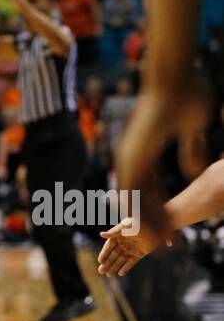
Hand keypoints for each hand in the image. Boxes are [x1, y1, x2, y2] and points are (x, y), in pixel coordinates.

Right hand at [97, 214, 170, 276]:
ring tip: (109, 275)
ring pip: (121, 260)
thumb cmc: (138, 223)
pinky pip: (131, 262)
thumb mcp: (125, 227)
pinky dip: (126, 267)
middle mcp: (124, 243)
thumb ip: (113, 232)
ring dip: (115, 267)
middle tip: (101, 271)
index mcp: (119, 235)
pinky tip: (120, 273)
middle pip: (114, 255)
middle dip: (107, 263)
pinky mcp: (140, 253)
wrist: (155, 225)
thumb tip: (101, 235)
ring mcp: (132, 248)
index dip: (104, 253)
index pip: (109, 246)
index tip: (100, 261)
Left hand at [115, 80, 208, 240]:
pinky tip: (155, 231)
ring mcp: (128, 155)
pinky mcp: (131, 155)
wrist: (173, 76)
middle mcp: (131, 155)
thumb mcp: (192, 130)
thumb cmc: (186, 92)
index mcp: (143, 149)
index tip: (170, 225)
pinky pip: (135, 194)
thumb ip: (190, 150)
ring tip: (162, 245)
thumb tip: (190, 171)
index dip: (160, 208)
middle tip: (165, 243)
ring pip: (135, 201)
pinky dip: (144, 214)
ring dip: (149, 224)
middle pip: (140, 198)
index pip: (149, 187)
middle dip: (153, 222)